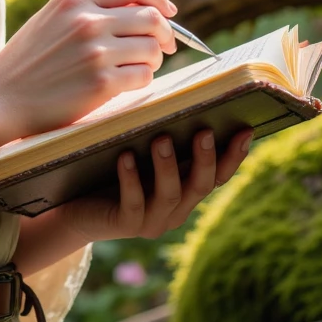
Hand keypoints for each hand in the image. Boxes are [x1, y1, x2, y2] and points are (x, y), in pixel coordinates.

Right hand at [0, 0, 178, 145]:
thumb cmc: (27, 62)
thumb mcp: (52, 19)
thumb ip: (90, 8)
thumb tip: (144, 9)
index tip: (168, 12)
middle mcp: (87, 21)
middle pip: (151, 17)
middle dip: (165, 33)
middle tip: (165, 46)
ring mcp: (95, 52)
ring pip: (152, 49)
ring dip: (152, 60)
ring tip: (135, 68)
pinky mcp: (101, 84)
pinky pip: (143, 76)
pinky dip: (141, 80)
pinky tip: (123, 84)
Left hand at [52, 126, 253, 245]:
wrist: (75, 208)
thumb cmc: (110, 170)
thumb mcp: (141, 152)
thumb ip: (164, 136)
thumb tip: (180, 96)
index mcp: (185, 190)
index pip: (217, 175)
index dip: (234, 155)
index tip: (246, 129)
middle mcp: (175, 209)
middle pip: (200, 185)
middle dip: (205, 159)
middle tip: (204, 131)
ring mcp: (152, 221)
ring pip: (170, 194)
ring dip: (168, 166)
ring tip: (162, 139)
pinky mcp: (125, 224)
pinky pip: (133, 202)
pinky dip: (130, 179)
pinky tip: (125, 157)